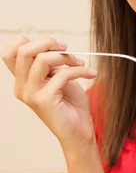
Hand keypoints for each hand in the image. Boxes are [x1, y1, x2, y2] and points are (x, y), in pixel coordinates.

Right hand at [1, 37, 97, 151]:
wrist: (80, 131)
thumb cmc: (71, 104)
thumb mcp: (58, 77)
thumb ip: (50, 64)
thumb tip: (55, 45)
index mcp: (22, 80)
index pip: (10, 52)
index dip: (31, 41)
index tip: (54, 46)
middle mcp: (21, 87)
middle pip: (23, 50)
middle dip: (48, 43)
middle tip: (67, 49)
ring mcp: (30, 94)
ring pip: (42, 59)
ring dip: (67, 57)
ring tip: (81, 64)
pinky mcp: (44, 100)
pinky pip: (62, 74)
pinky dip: (79, 70)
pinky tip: (89, 74)